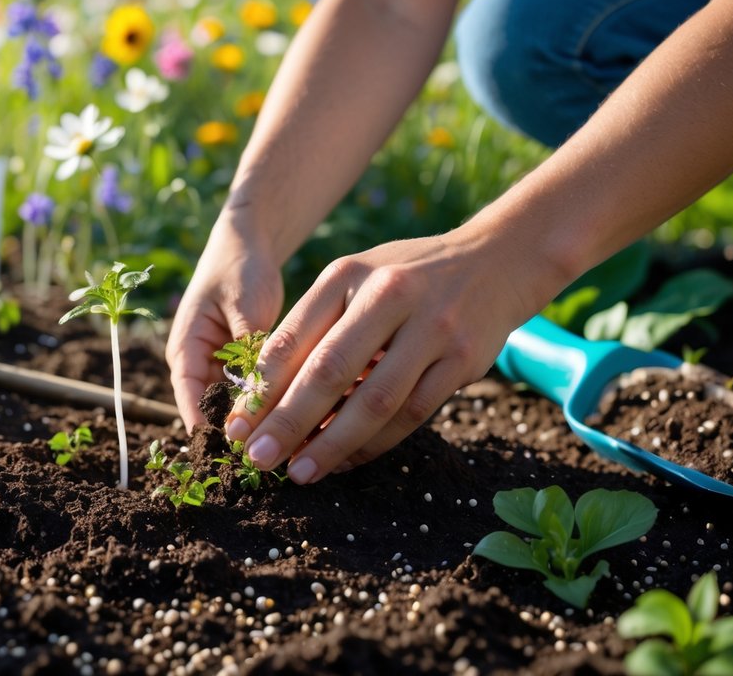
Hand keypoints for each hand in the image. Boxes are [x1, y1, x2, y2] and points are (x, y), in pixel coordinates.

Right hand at [166, 219, 283, 430]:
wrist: (246, 246)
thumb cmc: (238, 268)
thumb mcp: (244, 303)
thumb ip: (249, 344)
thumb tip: (258, 386)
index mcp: (186, 346)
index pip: (189, 396)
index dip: (206, 425)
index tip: (229, 449)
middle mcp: (197, 362)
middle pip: (209, 409)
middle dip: (234, 432)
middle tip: (263, 454)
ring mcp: (218, 365)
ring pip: (231, 404)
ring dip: (251, 421)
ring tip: (279, 444)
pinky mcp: (240, 364)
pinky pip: (250, 392)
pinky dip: (264, 403)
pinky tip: (290, 418)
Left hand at [224, 225, 548, 483]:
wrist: (496, 259)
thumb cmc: (406, 277)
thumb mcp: (355, 280)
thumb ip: (315, 327)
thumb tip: (265, 396)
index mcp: (347, 274)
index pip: (293, 337)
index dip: (261, 387)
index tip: (236, 425)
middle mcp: (388, 295)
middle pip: (328, 371)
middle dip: (287, 421)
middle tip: (258, 457)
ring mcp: (431, 328)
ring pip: (374, 400)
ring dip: (332, 443)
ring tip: (301, 472)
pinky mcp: (463, 359)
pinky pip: (413, 412)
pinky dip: (376, 442)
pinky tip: (348, 459)